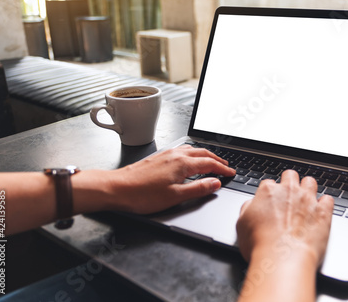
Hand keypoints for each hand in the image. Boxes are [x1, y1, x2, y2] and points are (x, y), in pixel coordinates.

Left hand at [107, 145, 235, 213]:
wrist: (117, 188)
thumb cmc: (142, 195)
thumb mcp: (175, 196)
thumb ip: (198, 189)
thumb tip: (215, 183)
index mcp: (182, 164)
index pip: (209, 164)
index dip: (222, 169)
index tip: (231, 173)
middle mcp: (175, 155)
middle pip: (203, 153)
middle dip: (217, 159)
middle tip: (226, 165)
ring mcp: (166, 154)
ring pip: (192, 150)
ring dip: (205, 155)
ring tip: (212, 161)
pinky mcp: (158, 157)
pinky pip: (182, 150)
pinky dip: (193, 153)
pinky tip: (189, 158)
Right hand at [236, 170, 333, 266]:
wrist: (282, 258)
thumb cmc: (260, 244)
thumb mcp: (241, 224)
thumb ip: (247, 209)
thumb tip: (251, 205)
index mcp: (268, 191)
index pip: (269, 183)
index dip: (269, 193)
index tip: (270, 202)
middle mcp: (289, 191)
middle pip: (291, 175)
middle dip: (289, 183)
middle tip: (288, 196)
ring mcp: (308, 200)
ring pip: (310, 182)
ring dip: (308, 188)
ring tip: (305, 200)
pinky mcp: (323, 212)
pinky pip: (328, 199)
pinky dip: (325, 204)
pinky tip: (320, 211)